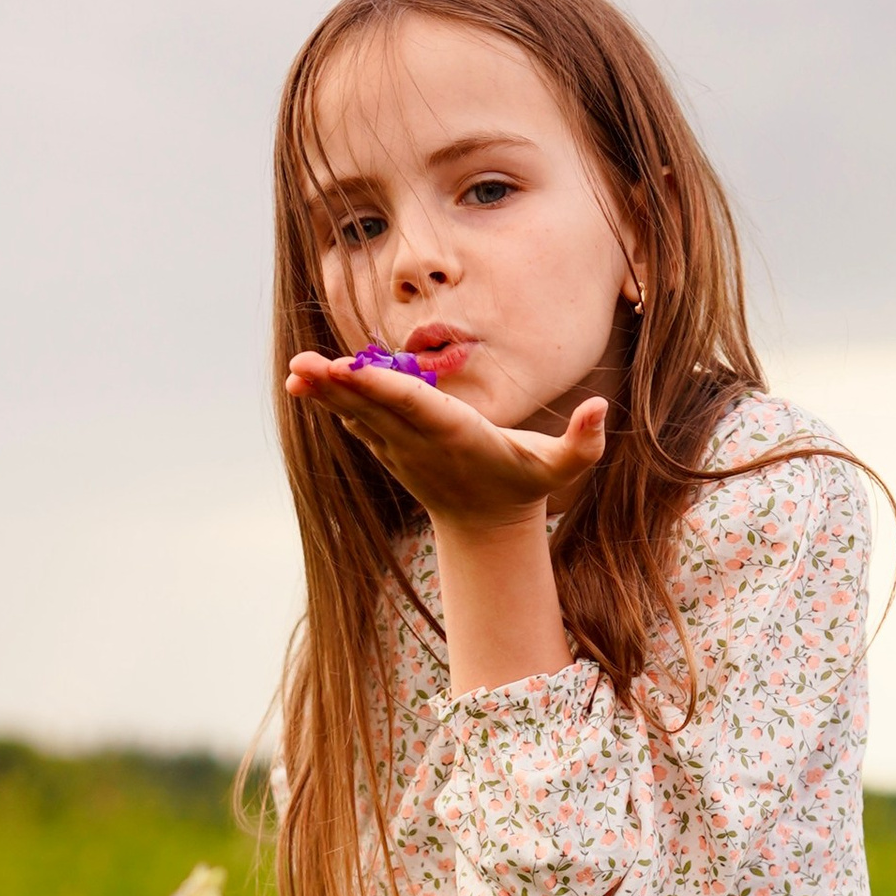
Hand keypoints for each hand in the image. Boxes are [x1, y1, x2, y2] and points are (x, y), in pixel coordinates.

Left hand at [284, 353, 607, 538]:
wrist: (487, 528)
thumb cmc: (526, 484)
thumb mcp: (564, 468)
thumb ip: (584, 442)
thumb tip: (602, 408)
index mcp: (457, 437)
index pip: (416, 407)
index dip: (382, 388)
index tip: (351, 371)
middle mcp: (421, 443)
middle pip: (375, 409)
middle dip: (339, 387)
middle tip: (302, 366)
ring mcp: (402, 449)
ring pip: (359, 414)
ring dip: (326, 394)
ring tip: (294, 372)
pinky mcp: (391, 449)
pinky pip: (358, 421)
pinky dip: (333, 402)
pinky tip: (307, 382)